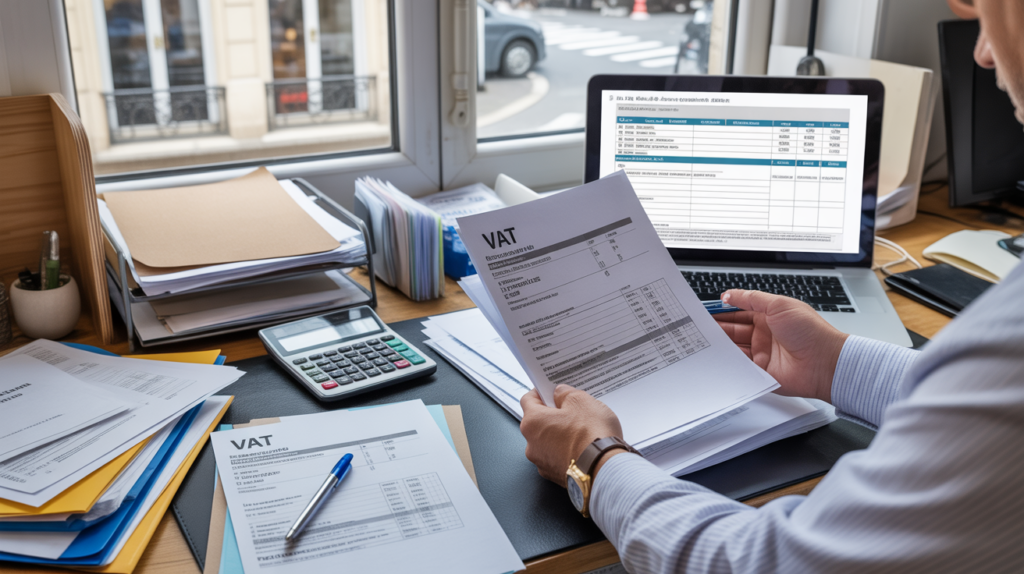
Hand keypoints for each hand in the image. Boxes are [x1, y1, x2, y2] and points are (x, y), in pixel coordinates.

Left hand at [520, 385, 623, 486]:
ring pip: (547, 442)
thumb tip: (560, 394)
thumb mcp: (581, 401)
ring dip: (559, 435)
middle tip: (572, 410)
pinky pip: (557, 458)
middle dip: (553, 415)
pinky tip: (582, 447)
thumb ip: (566, 394)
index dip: (541, 392)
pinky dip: (566, 452)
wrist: (604, 470)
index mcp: (532, 422)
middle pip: (538, 422)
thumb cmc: (591, 435)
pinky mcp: (555, 476)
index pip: (528, 400)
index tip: (552, 391)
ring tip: (582, 431)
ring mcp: (542, 463)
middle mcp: (531, 445)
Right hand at [715, 290, 848, 402]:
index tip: (706, 310)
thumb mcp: (779, 305)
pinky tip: (717, 355)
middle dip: (717, 326)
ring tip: (703, 338)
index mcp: (769, 315)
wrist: (824, 363)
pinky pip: (739, 365)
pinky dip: (728, 360)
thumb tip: (729, 295)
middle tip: (699, 325)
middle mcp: (764, 333)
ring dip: (721, 342)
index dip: (723, 310)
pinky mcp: (761, 371)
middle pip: (733, 329)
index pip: (739, 311)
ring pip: (734, 346)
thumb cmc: (810, 332)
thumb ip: (751, 298)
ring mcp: (762, 352)